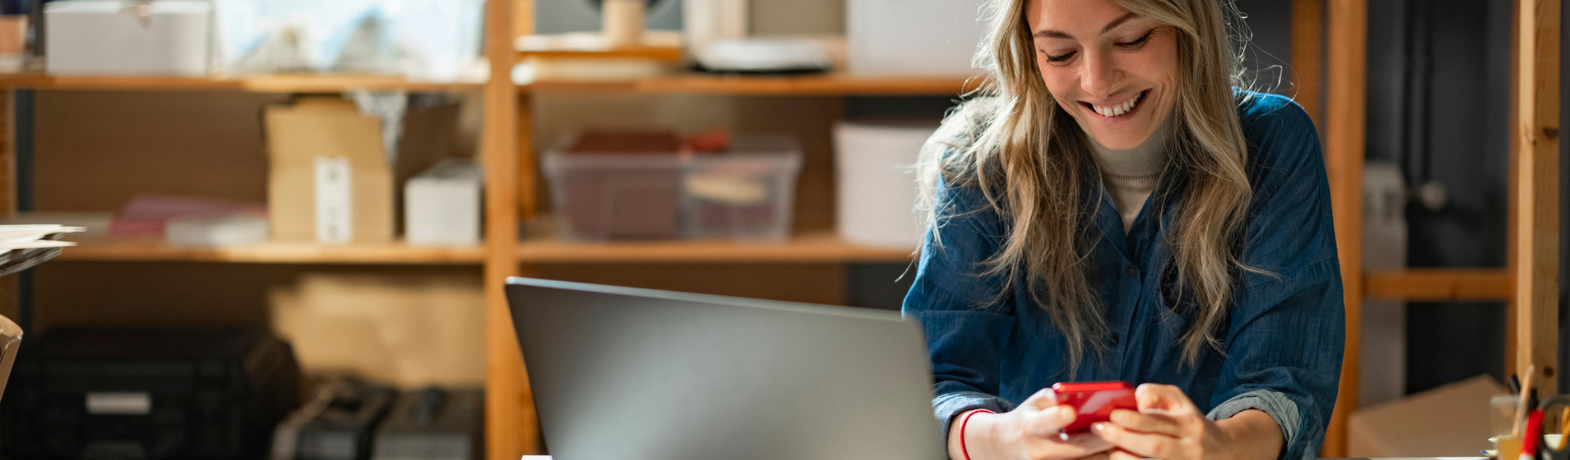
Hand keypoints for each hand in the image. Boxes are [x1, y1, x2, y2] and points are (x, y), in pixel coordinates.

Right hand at [948, 388, 1113, 459]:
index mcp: (1030, 427)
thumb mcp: (1035, 403)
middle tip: (1127, 425)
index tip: (1071, 411)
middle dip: (1104, 436)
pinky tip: (1117, 450)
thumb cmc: (1029, 418)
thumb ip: (1056, 398)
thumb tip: (1082, 396)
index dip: (1057, 417)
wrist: (1009, 447)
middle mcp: (1040, 452)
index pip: (1044, 423)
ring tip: (1129, 439)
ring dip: (1111, 451)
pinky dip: (1103, 457)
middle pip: (1078, 447)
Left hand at [1091, 384, 1279, 459]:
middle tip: (1099, 429)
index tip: (1113, 414)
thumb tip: (1137, 403)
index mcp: (1189, 423)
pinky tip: (1117, 458)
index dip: (1135, 419)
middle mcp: (1189, 447)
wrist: (1220, 449)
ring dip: (1126, 458)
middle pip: (1155, 446)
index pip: (1161, 422)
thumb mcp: (1178, 399)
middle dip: (1124, 437)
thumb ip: (1156, 394)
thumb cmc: (1187, 419)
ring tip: (1105, 449)